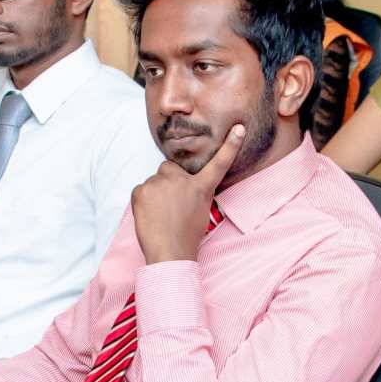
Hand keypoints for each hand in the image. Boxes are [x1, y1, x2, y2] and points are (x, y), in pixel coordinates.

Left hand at [132, 124, 245, 263]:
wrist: (169, 253)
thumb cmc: (187, 236)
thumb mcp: (201, 210)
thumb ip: (195, 190)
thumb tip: (183, 182)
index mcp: (201, 187)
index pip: (219, 163)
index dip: (230, 145)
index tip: (239, 128)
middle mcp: (182, 181)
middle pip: (170, 168)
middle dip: (170, 181)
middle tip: (171, 204)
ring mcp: (160, 184)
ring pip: (155, 181)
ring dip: (156, 193)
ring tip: (161, 214)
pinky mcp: (141, 190)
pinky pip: (141, 190)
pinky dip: (143, 201)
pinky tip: (150, 215)